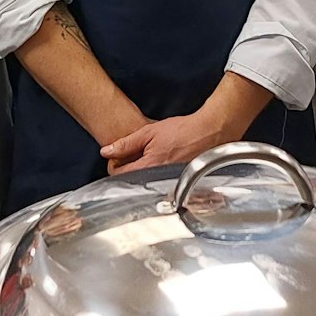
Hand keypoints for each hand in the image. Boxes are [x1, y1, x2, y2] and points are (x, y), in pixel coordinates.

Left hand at [101, 111, 231, 173]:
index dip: (114, 164)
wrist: (209, 133)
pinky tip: (161, 162)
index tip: (118, 157)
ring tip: (150, 157)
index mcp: (148, 166)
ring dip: (141, 172)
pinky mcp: (177, 184)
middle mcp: (158, 179)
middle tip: (134, 156)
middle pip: (131, 181)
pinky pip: (158, 182)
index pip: (118, 175)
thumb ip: (126, 143)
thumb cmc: (183, 131)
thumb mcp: (149, 132)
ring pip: (144, 182)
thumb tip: (107, 151)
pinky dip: (154, 174)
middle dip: (127, 170)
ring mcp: (168, 183)